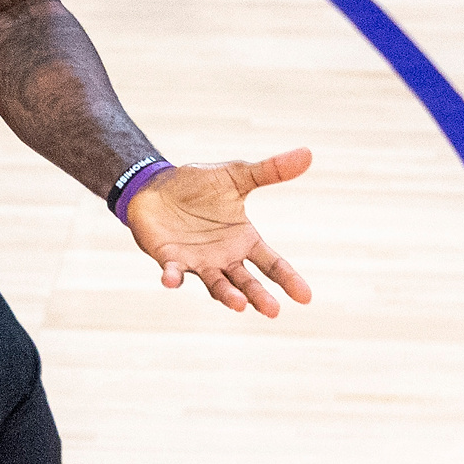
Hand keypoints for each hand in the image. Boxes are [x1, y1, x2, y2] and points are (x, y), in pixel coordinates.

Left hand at [124, 147, 312, 316]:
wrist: (156, 186)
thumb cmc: (198, 185)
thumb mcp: (236, 176)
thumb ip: (269, 171)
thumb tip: (308, 152)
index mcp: (244, 240)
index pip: (272, 264)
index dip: (288, 279)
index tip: (305, 297)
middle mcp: (224, 257)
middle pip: (247, 282)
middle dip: (258, 296)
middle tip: (273, 311)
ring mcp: (197, 261)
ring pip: (216, 284)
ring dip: (226, 295)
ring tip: (238, 304)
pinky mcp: (170, 259)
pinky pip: (173, 272)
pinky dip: (172, 278)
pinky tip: (171, 281)